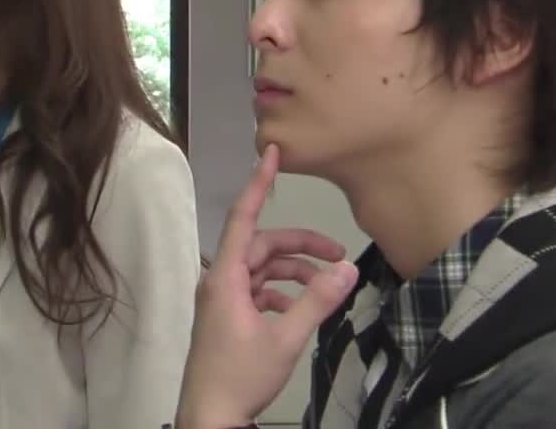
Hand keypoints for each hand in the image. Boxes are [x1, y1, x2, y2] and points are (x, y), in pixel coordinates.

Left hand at [176, 144, 358, 428]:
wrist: (209, 418)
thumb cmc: (239, 377)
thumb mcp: (285, 339)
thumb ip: (317, 301)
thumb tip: (347, 269)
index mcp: (224, 277)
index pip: (243, 217)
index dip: (259, 183)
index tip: (271, 153)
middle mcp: (218, 281)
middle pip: (261, 246)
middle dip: (300, 246)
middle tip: (339, 254)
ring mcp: (220, 300)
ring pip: (260, 270)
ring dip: (293, 273)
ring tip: (328, 286)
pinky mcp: (225, 318)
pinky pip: (255, 291)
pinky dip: (280, 293)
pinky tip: (299, 309)